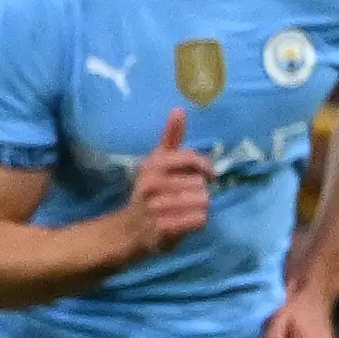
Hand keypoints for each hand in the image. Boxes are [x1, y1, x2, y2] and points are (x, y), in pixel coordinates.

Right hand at [122, 112, 211, 256]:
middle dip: (199, 190)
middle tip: (185, 196)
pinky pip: (199, 219)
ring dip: (200, 207)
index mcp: (151, 166)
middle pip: (200, 183)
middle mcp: (151, 185)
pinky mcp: (164, 228)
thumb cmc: (151, 191)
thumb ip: (171, 137)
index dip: (204, 167)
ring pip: (203, 201)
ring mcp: (156, 208)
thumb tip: (179, 109)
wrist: (131, 228)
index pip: (190, 159)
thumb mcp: (158, 161)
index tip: (207, 175)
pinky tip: (185, 222)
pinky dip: (198, 222)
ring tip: (185, 209)